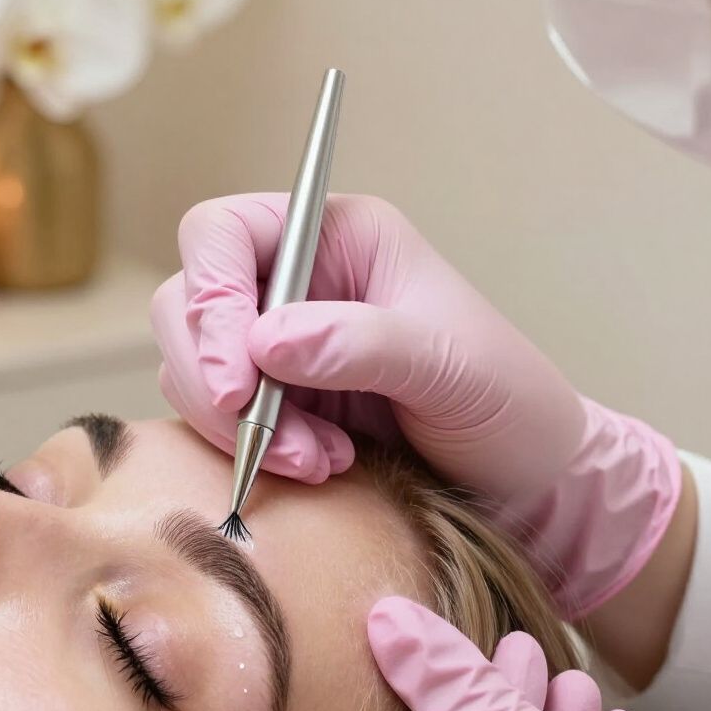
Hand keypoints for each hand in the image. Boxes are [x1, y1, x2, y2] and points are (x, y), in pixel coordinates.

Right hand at [151, 193, 679, 616]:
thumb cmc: (507, 400)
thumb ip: (361, 343)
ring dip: (238, 425)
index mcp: (336, 238)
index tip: (236, 379)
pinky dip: (248, 451)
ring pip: (193, 369)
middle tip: (267, 437)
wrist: (523, 476)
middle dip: (215, 379)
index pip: (223, 233)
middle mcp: (294, 283)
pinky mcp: (272, 403)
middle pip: (188, 304)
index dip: (209, 297)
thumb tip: (264, 343)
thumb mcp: (449, 364)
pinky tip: (317, 467)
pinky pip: (217, 419)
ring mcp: (276, 346)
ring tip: (318, 460)